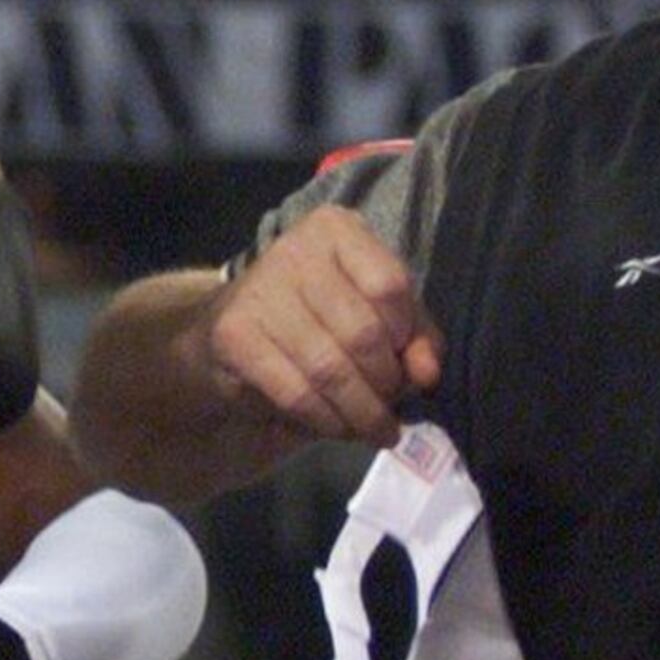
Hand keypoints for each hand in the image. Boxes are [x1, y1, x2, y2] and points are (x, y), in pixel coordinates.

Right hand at [200, 207, 440, 446]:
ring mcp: (259, 291)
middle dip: (385, 384)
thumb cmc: (319, 320)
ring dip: (361, 412)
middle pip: (362, 332)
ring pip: (331, 369)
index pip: (389, 285)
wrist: (233, 339)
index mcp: (336, 229)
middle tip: (390, 408)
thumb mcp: (378, 316)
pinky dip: (326, 421)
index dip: (406, 336)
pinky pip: (296, 393)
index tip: (407, 365)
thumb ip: (415, 336)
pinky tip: (337, 428)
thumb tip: (426, 372)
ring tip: (374, 430)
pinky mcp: (234, 335)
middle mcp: (294, 250)